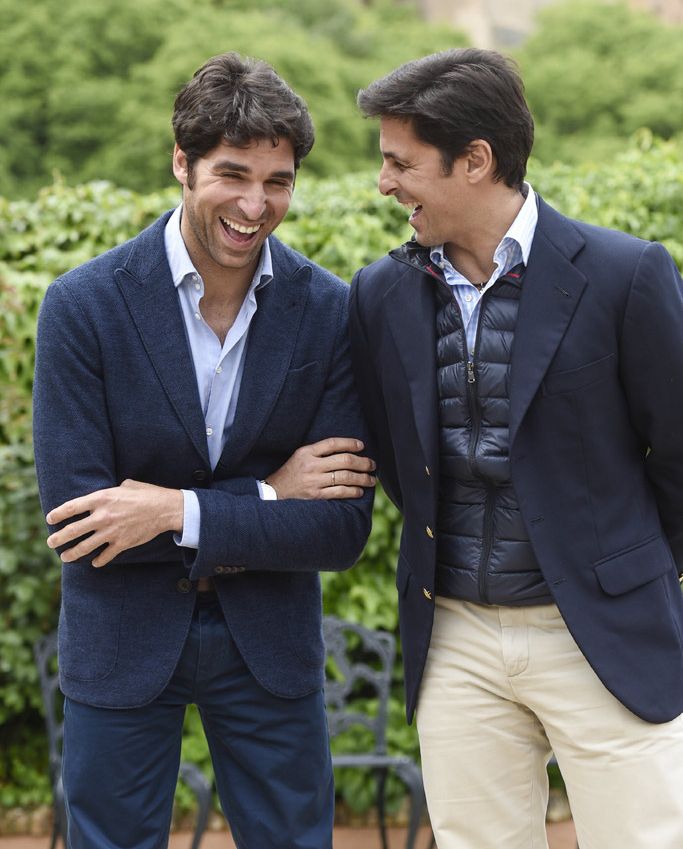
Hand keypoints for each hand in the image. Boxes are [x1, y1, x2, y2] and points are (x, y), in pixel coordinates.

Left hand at [45, 479, 183, 567]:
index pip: (71, 507)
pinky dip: (98, 561)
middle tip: (51, 543)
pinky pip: (105, 556)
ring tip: (65, 557)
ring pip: (85, 547)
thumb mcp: (127, 485)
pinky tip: (94, 563)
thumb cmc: (147, 494)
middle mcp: (103, 516)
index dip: (58, 514)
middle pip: (73, 530)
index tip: (50, 519)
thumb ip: (111, 491)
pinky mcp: (122, 543)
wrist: (166, 509)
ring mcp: (111, 532)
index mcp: (102, 498)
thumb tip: (107, 493)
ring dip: (72, 553)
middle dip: (58, 538)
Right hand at [266, 438, 375, 499]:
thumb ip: (319, 452)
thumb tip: (346, 451)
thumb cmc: (291, 473)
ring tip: (371, 479)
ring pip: (345, 477)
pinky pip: (339, 492)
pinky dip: (353, 491)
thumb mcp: (300, 456)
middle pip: (344, 460)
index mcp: (306, 452)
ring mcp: (314, 481)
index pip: (333, 443)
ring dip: (362, 478)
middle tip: (372, 464)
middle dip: (362, 462)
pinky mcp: (316, 496)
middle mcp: (311, 465)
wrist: (274, 492)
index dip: (350, 443)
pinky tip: (360, 491)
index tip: (362, 446)